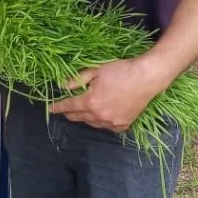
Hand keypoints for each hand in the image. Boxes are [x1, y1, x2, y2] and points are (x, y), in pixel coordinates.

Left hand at [49, 57, 169, 133]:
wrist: (147, 78)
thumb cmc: (120, 70)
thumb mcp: (96, 70)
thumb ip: (78, 80)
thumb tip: (62, 86)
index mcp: (90, 101)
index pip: (68, 106)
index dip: (57, 107)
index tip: (50, 109)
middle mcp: (99, 116)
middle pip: (78, 117)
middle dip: (69, 113)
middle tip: (64, 109)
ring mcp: (112, 123)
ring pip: (91, 123)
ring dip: (85, 117)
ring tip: (82, 111)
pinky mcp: (123, 125)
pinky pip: (106, 127)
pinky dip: (101, 122)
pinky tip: (100, 115)